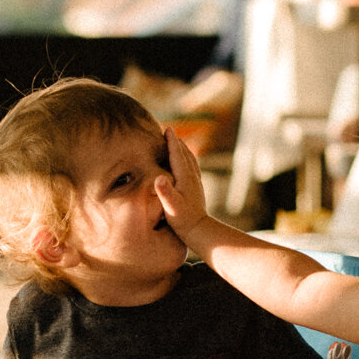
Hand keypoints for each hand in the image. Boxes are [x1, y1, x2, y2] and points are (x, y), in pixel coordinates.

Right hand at [156, 128, 208, 243]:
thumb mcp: (171, 207)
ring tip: (176, 142)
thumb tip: (158, 178)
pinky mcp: (196, 188)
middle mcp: (192, 177)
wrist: (199, 230)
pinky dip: (187, 159)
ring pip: (190, 160)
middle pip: (184, 154)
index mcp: (185, 177)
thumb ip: (165, 192)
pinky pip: (192, 168)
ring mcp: (196, 182)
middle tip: (167, 130)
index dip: (171, 141)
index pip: (177, 155)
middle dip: (176, 141)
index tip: (167, 129)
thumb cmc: (183, 220)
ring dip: (182, 149)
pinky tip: (185, 161)